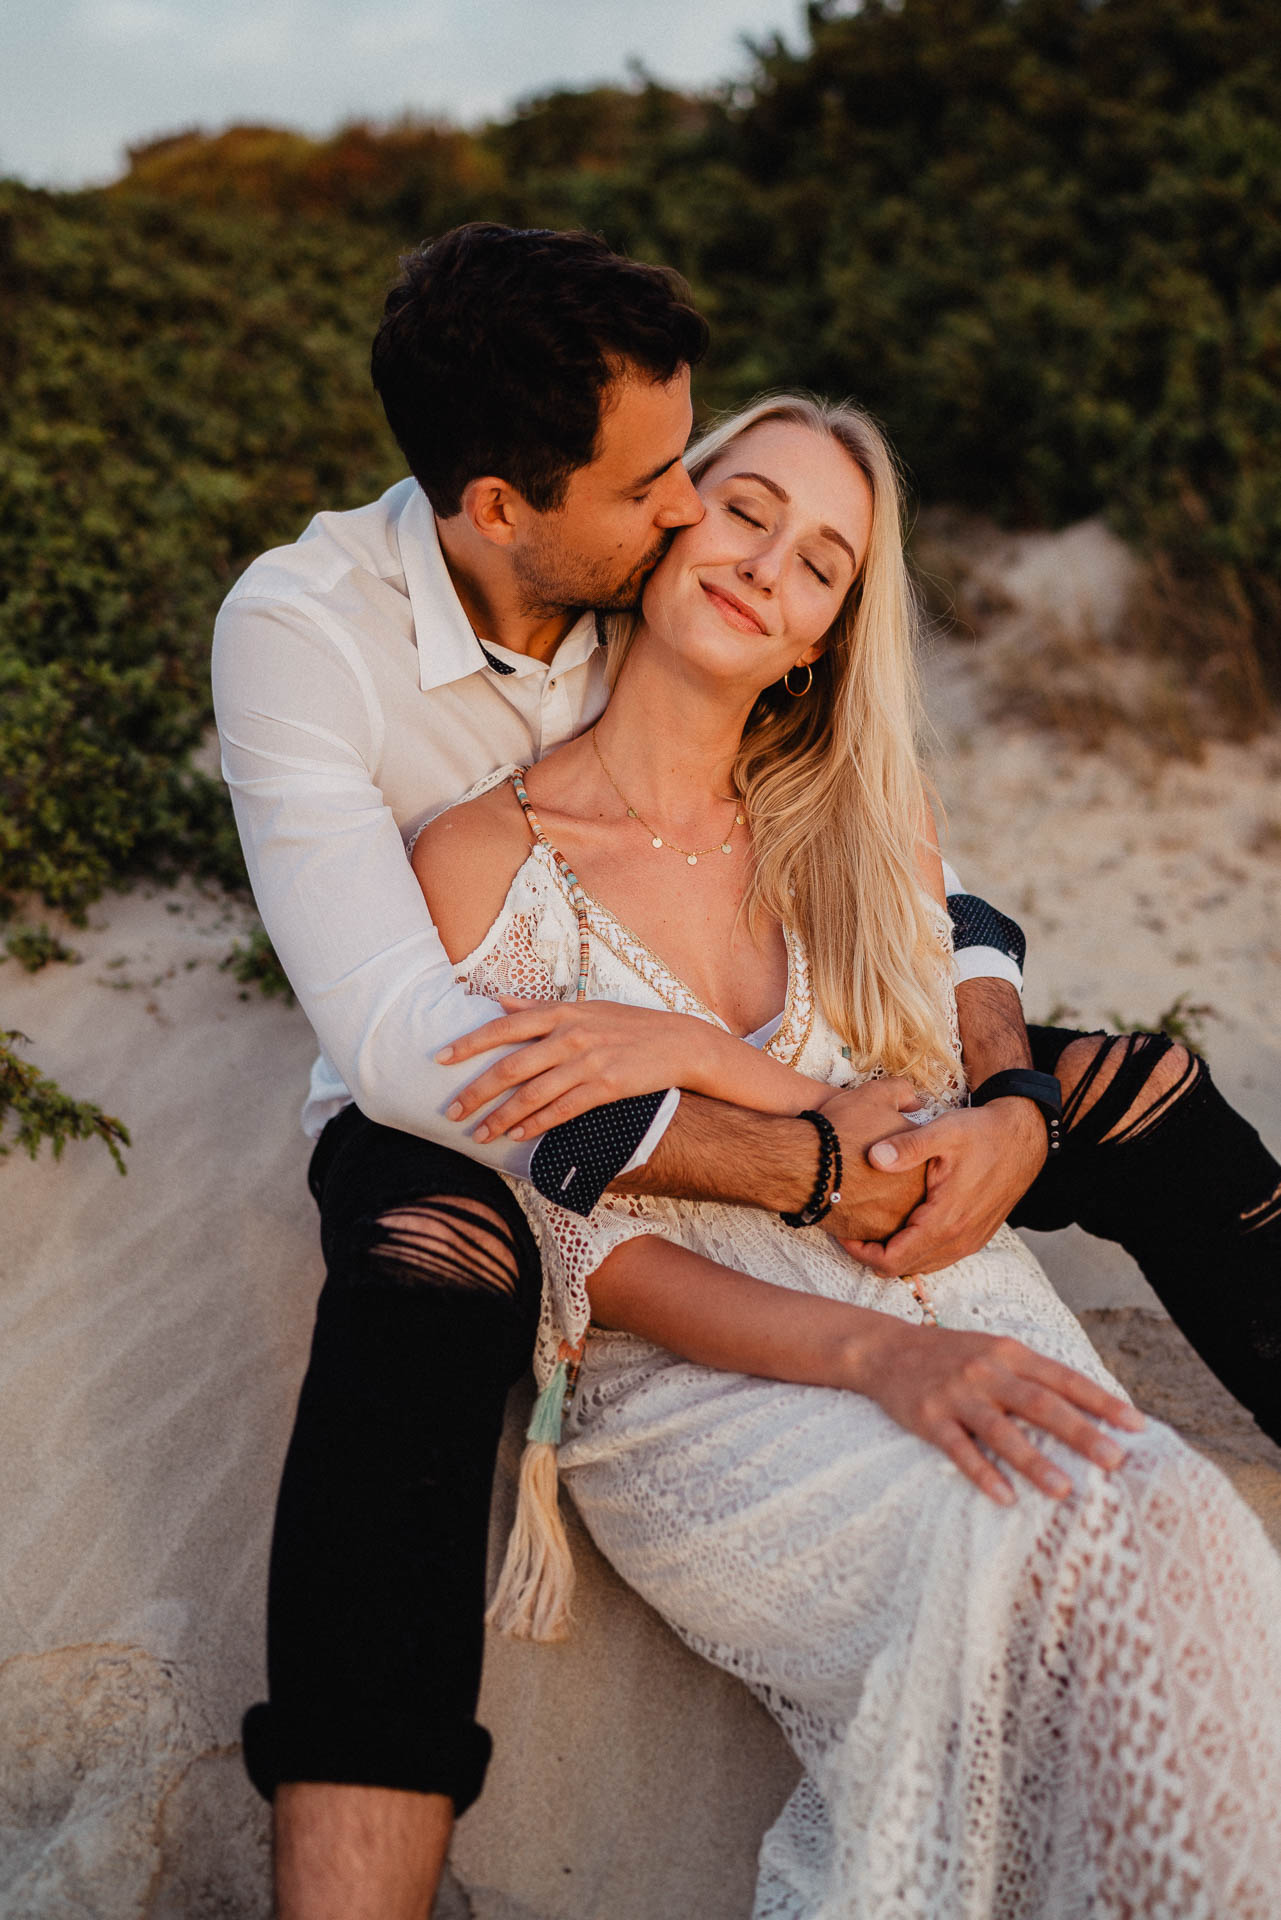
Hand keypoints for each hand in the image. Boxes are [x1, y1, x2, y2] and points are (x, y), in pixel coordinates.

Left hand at [437, 998, 710, 1141]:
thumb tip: (497, 1003)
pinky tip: (519, 1136)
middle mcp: (569, 1035)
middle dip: (476, 1091)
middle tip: (450, 1111)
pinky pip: (563, 1110)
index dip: (468, 1044)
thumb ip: (537, 1008)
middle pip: (510, 1066)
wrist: (678, 1041)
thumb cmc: (626, 1024)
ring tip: (479, 1135)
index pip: (502, 1027)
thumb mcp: (583, 1007)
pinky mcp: (607, 1086)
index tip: (439, 1059)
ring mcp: (588, 1061)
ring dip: (501, 1118)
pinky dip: (537, 1124)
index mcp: (560, 1013)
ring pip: (532, 1094)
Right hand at [814, 1080, 929, 1240]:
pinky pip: (872, 1228)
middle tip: (863, 1166)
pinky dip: (861, 1216)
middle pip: (906, 1187)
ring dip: (876, 1199)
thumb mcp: (877, 1094)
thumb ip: (902, 1093)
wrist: (805, 1163)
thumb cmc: (841, 1128)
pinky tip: (844, 1197)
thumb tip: (916, 1103)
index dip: (896, 1151)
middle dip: (889, 1179)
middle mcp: (917, 1196)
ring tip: (853, 1182)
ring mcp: (896, 1219)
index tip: (875, 1145)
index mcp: (924, 1163)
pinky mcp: (873, 1236)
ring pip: (890, 1210)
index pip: (918, 1159)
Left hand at [841, 1097, 1046, 1276]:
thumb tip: (874, 1157)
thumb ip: (907, 1145)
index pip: (893, 1260)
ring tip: (870, 1228)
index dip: (861, 1252)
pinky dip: (914, 1250)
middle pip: (903, 1268)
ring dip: (894, 1254)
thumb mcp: (943, 1131)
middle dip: (871, 1254)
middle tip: (850, 1229)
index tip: (843, 1231)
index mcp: (945, 1220)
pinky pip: (937, 1257)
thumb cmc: (982, 1132)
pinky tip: (900, 1226)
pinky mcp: (975, 1237)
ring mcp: (969, 1241)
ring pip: (921, 1265)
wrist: (1024, 1137)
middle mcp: (959, 1239)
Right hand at [856, 1319, 1144, 1504]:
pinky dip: (982, 1473)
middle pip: (1040, 1404)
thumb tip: (1088, 1408)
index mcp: (1010, 1353)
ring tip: (1064, 1489)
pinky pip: (959, 1450)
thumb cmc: (953, 1356)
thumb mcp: (996, 1351)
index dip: (1102, 1402)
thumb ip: (1035, 1375)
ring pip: (1001, 1431)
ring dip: (1034, 1461)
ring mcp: (957, 1395)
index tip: (1137, 1426)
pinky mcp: (929, 1418)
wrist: (886, 1349)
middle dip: (1080, 1433)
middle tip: (1115, 1460)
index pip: (1064, 1379)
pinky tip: (1004, 1497)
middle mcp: (987, 1371)